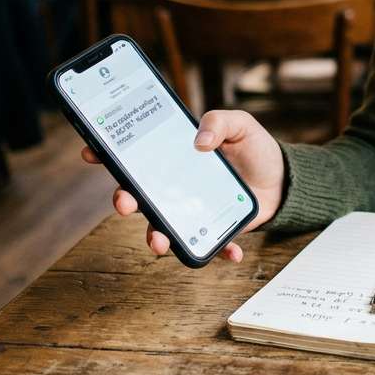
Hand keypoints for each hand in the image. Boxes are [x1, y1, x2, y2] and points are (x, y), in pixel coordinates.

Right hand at [81, 109, 285, 261]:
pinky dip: (218, 252)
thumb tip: (200, 141)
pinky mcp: (214, 227)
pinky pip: (210, 245)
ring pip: (164, 227)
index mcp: (175, 157)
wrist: (283, 178)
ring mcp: (192, 209)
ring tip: (159, 242)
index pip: (135, 156)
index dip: (109, 154)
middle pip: (140, 196)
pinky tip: (231, 253)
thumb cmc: (254, 148)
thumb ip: (219, 122)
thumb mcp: (240, 125)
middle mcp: (176, 186)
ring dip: (156, 236)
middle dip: (124, 201)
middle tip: (125, 202)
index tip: (91, 151)